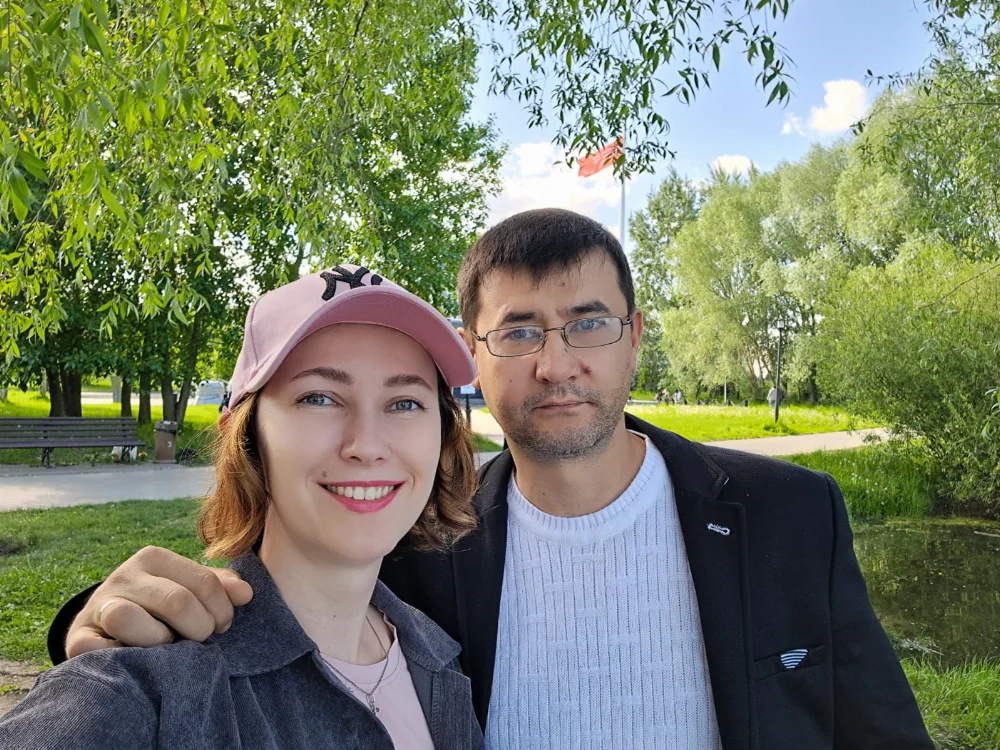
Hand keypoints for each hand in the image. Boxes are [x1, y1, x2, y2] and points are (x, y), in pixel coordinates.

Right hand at [65, 546, 253, 658]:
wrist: (102, 628)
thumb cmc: (158, 608)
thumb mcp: (188, 590)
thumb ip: (219, 588)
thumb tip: (247, 594)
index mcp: (154, 557)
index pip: (205, 583)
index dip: (222, 611)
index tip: (222, 626)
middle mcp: (124, 575)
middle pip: (176, 602)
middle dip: (199, 629)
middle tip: (201, 641)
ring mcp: (98, 605)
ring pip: (129, 618)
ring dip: (158, 642)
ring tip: (167, 647)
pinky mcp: (77, 637)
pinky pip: (98, 649)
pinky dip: (123, 657)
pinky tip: (138, 659)